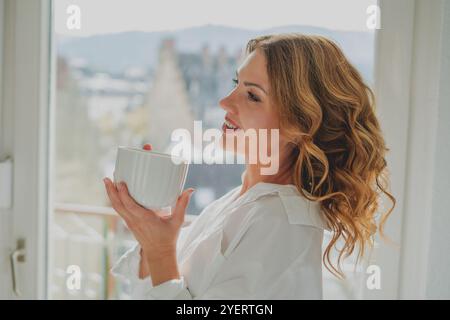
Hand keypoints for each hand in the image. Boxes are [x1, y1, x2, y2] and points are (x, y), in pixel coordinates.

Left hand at [104, 143, 194, 280]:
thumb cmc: (168, 237)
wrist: (159, 254)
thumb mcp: (178, 221)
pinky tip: (115, 192)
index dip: (123, 194)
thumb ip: (182, 204)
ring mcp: (130, 223)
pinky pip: (119, 210)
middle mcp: (134, 221)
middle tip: (106, 178)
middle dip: (111, 191)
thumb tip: (190, 190)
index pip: (130, 206)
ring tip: (107, 181)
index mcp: (145, 219)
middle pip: (118, 205)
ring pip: (116, 207)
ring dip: (110, 194)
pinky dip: (115, 200)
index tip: (120, 182)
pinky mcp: (129, 224)